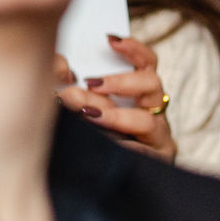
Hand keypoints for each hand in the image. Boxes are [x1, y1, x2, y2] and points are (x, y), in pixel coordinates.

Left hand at [55, 36, 176, 162]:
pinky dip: (123, 148)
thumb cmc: (97, 136)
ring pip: (145, 120)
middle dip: (118, 83)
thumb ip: (75, 91)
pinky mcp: (158, 161)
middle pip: (150, 84)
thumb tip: (61, 74)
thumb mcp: (86, 109)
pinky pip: (143, 153)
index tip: (110, 39)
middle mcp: (154, 112)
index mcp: (140, 94)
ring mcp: (158, 137)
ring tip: (88, 116)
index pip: (146, 63)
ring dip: (114, 116)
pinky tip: (107, 146)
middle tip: (89, 83)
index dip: (133, 49)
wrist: (110, 182)